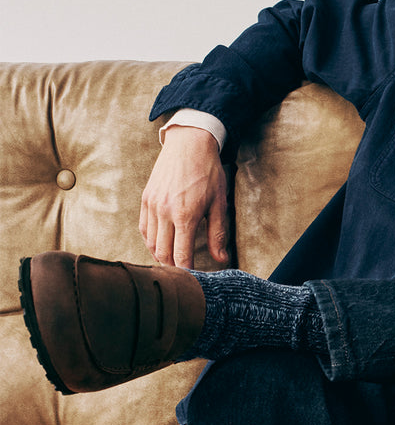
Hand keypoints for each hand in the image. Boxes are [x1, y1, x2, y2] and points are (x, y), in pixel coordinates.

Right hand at [139, 125, 229, 268]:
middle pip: (162, 254)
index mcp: (184, 215)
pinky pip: (144, 228)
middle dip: (173, 268)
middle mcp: (164, 212)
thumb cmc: (209, 172)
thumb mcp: (219, 204)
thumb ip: (218, 234)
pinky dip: (151, 242)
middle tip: (184, 277)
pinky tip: (161, 246)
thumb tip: (221, 259)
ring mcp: (152, 205)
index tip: (194, 281)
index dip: (187, 272)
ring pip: (151, 243)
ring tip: (173, 264)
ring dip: (160, 257)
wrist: (189, 143)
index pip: (181, 256)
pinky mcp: (146, 198)